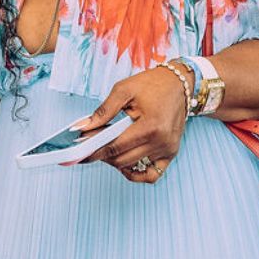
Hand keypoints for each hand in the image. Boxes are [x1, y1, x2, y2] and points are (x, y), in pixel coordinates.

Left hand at [75, 66, 186, 183]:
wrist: (179, 83)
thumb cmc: (152, 84)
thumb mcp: (124, 90)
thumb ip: (103, 111)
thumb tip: (83, 128)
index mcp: (150, 126)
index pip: (115, 147)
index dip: (94, 151)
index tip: (79, 153)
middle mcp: (161, 141)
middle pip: (121, 160)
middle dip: (102, 155)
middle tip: (90, 146)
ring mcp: (167, 149)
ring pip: (132, 167)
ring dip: (115, 161)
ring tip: (107, 148)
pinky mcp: (171, 153)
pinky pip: (152, 175)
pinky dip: (136, 174)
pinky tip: (125, 165)